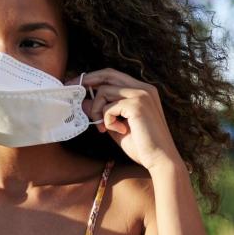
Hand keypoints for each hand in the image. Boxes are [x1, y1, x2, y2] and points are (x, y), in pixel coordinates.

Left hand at [64, 68, 183, 170]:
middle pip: (108, 74)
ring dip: (97, 111)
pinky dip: (107, 121)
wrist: (161, 160)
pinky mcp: (137, 104)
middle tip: (72, 91)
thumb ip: (102, 112)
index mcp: (142, 90)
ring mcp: (141, 94)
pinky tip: (119, 131)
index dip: (93, 78)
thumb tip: (83, 102)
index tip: (76, 85)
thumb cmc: (141, 145)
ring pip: (104, 91)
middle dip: (87, 81)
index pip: (113, 75)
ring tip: (104, 127)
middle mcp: (144, 88)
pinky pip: (108, 107)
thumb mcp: (115, 125)